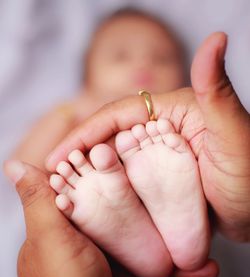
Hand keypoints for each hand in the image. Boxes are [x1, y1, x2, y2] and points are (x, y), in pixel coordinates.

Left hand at [4, 160, 217, 276]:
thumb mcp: (51, 239)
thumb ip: (40, 202)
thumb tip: (13, 164)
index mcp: (71, 231)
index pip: (98, 200)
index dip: (123, 189)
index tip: (149, 179)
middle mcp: (90, 251)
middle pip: (130, 232)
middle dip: (160, 229)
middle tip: (185, 222)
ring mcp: (107, 275)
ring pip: (145, 259)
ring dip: (177, 262)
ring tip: (205, 260)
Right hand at [46, 32, 249, 241]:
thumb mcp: (235, 133)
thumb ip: (219, 90)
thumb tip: (216, 39)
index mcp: (174, 112)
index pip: (119, 115)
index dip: (86, 133)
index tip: (59, 155)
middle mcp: (162, 131)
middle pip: (111, 137)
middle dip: (81, 154)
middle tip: (54, 175)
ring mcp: (159, 157)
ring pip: (116, 160)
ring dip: (90, 172)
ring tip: (64, 189)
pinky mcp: (160, 180)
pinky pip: (128, 180)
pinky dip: (109, 188)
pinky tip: (92, 199)